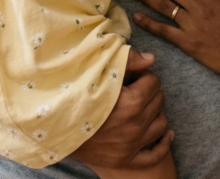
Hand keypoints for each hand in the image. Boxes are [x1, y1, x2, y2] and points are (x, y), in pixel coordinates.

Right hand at [72, 50, 173, 168]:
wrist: (54, 128)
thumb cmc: (73, 96)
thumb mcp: (96, 73)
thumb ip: (126, 61)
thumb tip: (151, 58)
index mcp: (130, 103)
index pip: (153, 81)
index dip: (143, 75)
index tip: (133, 76)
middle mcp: (135, 125)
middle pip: (159, 101)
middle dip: (150, 92)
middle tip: (136, 89)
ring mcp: (132, 145)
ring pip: (162, 124)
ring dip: (156, 113)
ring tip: (143, 107)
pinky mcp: (127, 160)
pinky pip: (156, 154)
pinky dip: (163, 143)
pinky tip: (164, 134)